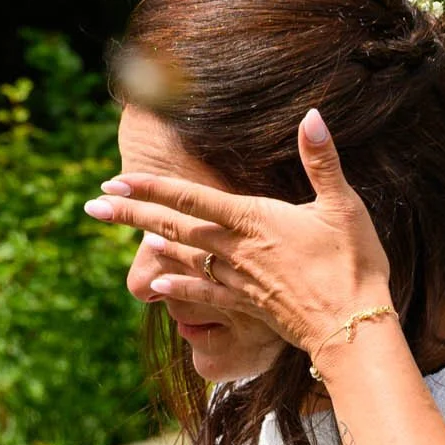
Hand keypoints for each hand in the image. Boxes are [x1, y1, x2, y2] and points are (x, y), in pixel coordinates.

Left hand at [85, 108, 391, 356]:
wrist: (351, 327)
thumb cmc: (352, 263)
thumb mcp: (342, 205)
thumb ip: (321, 160)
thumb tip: (311, 116)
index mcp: (253, 219)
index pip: (190, 197)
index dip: (150, 187)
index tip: (115, 181)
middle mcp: (235, 248)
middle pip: (173, 225)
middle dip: (131, 213)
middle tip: (92, 205)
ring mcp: (237, 278)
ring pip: (183, 255)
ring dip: (149, 241)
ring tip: (121, 230)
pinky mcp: (245, 304)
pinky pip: (203, 292)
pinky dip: (177, 284)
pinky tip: (156, 282)